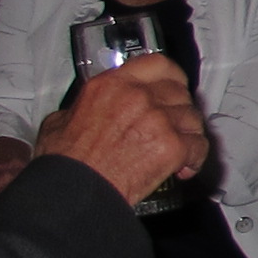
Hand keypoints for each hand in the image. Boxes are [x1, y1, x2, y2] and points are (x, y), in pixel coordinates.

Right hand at [32, 57, 207, 209]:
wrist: (75, 192)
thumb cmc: (66, 164)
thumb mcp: (59, 121)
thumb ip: (81, 106)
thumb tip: (89, 108)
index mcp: (110, 85)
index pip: (157, 64)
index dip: (171, 76)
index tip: (174, 85)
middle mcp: (136, 97)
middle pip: (179, 92)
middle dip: (179, 111)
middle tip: (173, 126)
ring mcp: (157, 119)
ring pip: (192, 118)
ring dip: (188, 135)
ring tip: (177, 149)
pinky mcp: (171, 146)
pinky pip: (199, 145)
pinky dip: (195, 158)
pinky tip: (183, 167)